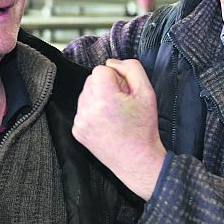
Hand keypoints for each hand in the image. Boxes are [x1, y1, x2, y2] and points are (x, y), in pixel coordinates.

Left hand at [73, 58, 165, 200]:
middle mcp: (87, 109)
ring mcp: (80, 121)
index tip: (126, 93)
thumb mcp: (147, 92)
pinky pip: (83, 109)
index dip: (117, 78)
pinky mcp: (77, 131)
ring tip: (115, 114)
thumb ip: (131, 68)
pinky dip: (93, 112)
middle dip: (106, 86)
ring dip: (99, 98)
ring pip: (86, 94)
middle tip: (122, 103)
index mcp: (103, 98)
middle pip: (91, 80)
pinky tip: (107, 123)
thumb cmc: (144, 128)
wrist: (137, 161)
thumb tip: (112, 62)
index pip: (101, 69)